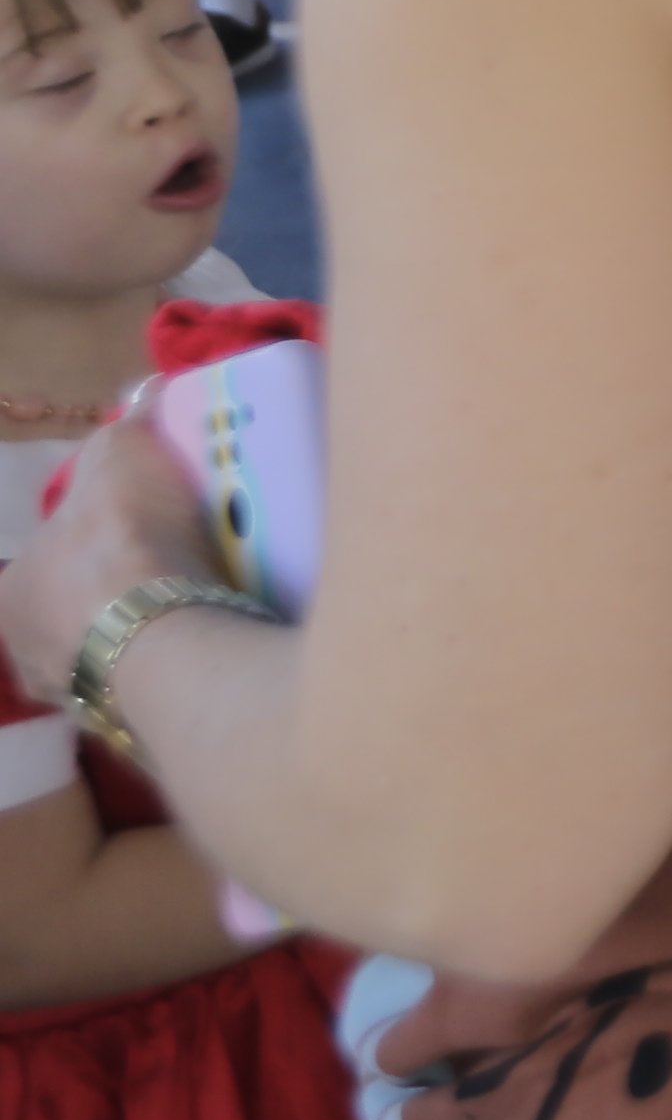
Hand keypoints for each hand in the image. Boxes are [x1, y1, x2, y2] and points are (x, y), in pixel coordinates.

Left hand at [0, 421, 221, 706]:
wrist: (167, 641)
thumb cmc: (123, 546)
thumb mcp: (120, 459)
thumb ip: (127, 427)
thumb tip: (147, 392)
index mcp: (8, 594)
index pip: (38, 564)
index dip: (82, 543)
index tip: (129, 532)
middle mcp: (24, 653)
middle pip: (70, 613)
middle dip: (110, 594)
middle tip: (169, 568)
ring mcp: (73, 699)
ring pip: (106, 656)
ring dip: (142, 636)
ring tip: (196, 609)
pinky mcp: (123, 727)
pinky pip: (145, 688)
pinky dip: (170, 667)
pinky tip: (204, 649)